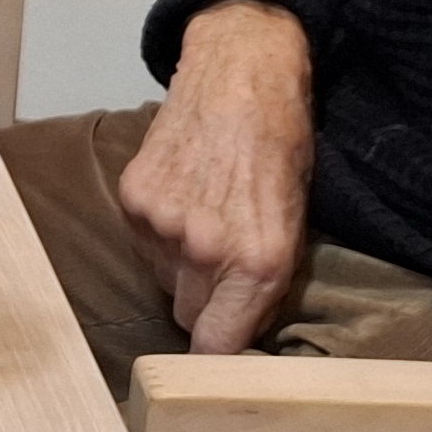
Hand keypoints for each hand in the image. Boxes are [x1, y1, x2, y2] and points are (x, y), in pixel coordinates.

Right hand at [116, 0, 314, 350]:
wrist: (241, 72)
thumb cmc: (282, 144)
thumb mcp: (297, 219)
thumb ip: (267, 279)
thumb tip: (240, 328)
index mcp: (260, 261)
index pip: (218, 348)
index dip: (217, 359)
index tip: (219, 358)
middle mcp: (208, 249)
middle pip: (189, 318)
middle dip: (204, 305)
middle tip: (221, 272)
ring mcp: (164, 223)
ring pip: (164, 279)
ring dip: (179, 266)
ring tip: (202, 220)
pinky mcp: (134, 197)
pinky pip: (143, 243)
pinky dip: (158, 233)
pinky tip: (181, 197)